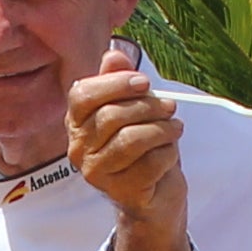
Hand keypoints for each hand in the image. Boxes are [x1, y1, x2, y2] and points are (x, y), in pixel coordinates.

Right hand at [65, 66, 189, 248]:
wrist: (154, 195)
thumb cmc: (143, 148)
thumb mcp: (134, 109)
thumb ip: (121, 81)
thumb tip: (113, 55)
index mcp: (77, 122)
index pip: (82, 95)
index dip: (115, 83)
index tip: (144, 83)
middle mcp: (78, 148)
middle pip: (112, 115)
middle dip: (149, 107)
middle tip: (170, 108)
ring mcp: (96, 173)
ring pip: (131, 140)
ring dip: (162, 130)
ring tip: (175, 129)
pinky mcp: (119, 192)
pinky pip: (149, 164)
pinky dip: (168, 155)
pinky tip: (169, 154)